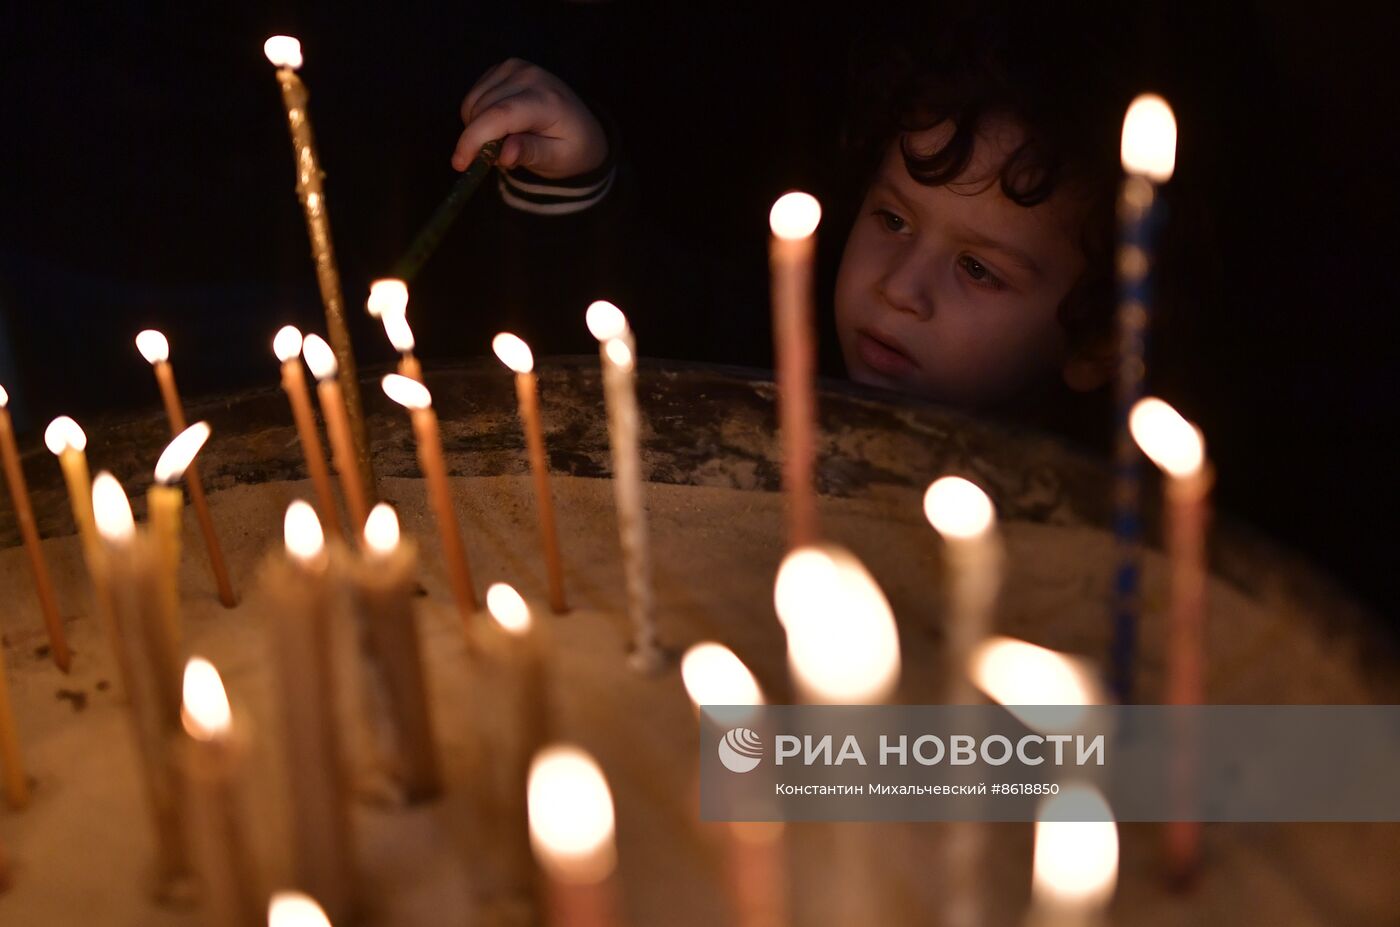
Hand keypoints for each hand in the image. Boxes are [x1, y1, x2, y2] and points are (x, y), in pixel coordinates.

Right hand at [452, 58, 608, 178]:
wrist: (584, 128)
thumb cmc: (572, 149)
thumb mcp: (558, 160)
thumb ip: (531, 154)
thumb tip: (504, 154)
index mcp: (547, 101)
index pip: (499, 116)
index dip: (474, 140)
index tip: (460, 164)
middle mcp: (530, 76)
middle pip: (481, 110)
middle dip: (477, 141)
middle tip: (499, 159)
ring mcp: (516, 67)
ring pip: (473, 102)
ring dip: (477, 129)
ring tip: (504, 143)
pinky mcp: (505, 67)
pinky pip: (475, 95)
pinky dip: (478, 116)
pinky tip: (499, 126)